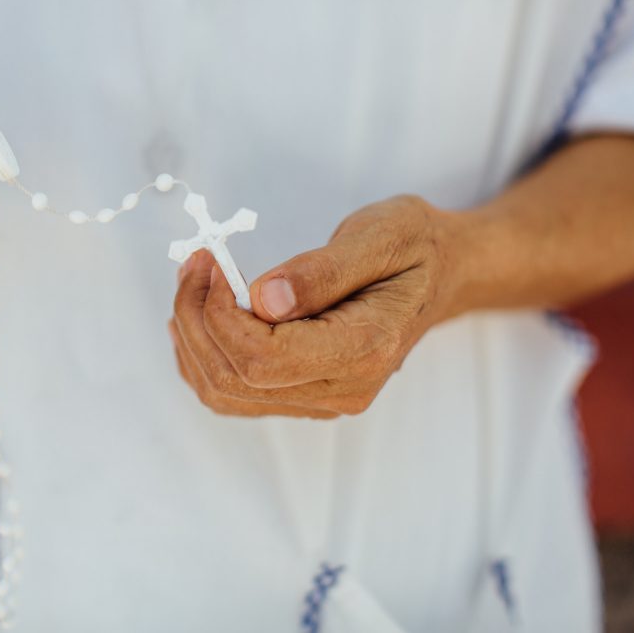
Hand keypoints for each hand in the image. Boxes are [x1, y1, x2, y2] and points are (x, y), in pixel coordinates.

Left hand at [170, 195, 460, 418]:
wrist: (441, 274)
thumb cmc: (415, 248)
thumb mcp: (382, 235)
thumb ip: (321, 270)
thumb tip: (263, 298)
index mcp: (365, 350)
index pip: (263, 357)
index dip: (219, 313)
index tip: (212, 262)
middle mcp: (343, 389)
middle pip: (234, 378)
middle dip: (196, 319)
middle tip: (194, 262)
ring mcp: (323, 399)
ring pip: (225, 393)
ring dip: (193, 338)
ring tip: (192, 284)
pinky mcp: (305, 394)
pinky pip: (234, 393)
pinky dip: (203, 356)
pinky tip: (198, 318)